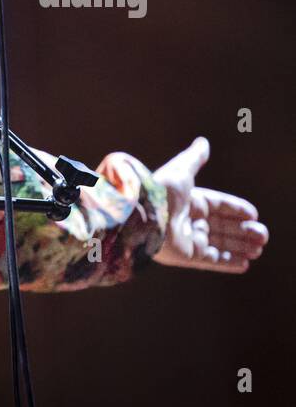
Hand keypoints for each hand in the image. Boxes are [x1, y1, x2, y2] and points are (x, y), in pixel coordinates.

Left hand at [151, 137, 267, 273]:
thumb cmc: (162, 192)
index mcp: (189, 202)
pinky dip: (228, 263)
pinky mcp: (186, 257)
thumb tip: (203, 142)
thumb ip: (194, 159)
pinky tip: (245, 264)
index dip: (236, 210)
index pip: (218, 206)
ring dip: (240, 247)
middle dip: (244, 231)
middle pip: (222, 227)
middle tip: (262, 236)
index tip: (254, 214)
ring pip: (220, 245)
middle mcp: (189, 221)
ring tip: (259, 248)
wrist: (143, 216)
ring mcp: (188, 240)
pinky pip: (212, 261)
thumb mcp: (181, 171)